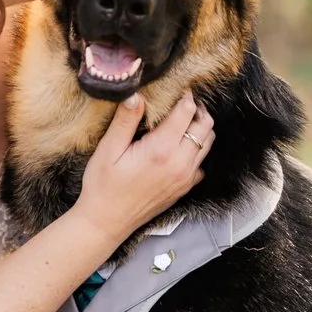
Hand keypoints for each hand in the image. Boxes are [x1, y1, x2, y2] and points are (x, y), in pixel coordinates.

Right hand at [73, 93, 212, 241]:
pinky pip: (201, 163)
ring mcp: (185, 177)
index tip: (178, 90)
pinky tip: (179, 148)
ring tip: (183, 121)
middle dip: (197, 110)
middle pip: (205, 126)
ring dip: (199, 129)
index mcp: (161, 150)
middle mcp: (179, 163)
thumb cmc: (103, 186)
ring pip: (207, 143)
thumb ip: (125, 121)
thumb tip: (136, 94)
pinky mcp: (184, 187)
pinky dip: (197, 150)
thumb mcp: (108, 150)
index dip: (185, 97)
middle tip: (183, 103)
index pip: (186, 113)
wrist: (107, 222)